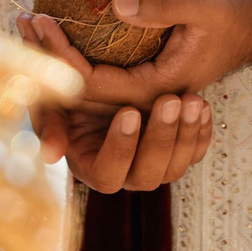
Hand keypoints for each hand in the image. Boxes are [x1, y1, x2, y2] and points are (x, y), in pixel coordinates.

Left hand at [18, 0, 251, 102]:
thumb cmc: (235, 15)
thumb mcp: (203, 4)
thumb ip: (162, 4)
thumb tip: (115, 2)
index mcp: (157, 88)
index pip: (95, 82)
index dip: (62, 54)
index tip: (39, 19)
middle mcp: (146, 98)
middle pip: (83, 91)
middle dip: (48, 57)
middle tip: (20, 19)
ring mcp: (143, 91)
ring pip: (89, 87)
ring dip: (57, 58)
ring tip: (29, 24)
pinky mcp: (143, 77)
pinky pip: (101, 76)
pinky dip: (75, 56)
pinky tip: (56, 31)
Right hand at [31, 89, 214, 193]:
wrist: (101, 75)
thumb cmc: (70, 92)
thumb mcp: (52, 103)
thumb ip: (48, 125)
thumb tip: (51, 154)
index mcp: (92, 167)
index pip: (108, 174)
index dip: (120, 147)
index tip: (129, 111)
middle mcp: (125, 174)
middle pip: (148, 174)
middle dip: (161, 137)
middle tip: (170, 100)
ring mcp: (153, 165)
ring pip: (176, 167)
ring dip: (186, 134)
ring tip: (192, 99)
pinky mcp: (176, 152)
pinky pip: (194, 152)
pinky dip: (201, 132)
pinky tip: (203, 106)